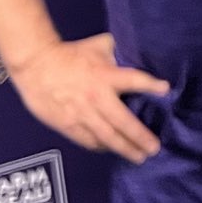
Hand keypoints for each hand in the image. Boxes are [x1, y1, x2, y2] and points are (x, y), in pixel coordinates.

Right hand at [7, 34, 168, 163]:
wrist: (36, 66)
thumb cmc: (70, 53)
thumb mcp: (99, 45)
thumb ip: (117, 52)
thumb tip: (132, 53)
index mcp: (106, 76)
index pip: (133, 80)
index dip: (150, 85)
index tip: (165, 90)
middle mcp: (97, 99)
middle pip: (123, 122)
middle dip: (140, 137)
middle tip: (154, 149)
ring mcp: (82, 115)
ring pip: (106, 137)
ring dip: (123, 148)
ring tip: (138, 157)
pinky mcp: (68, 125)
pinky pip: (88, 140)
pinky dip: (101, 147)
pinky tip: (110, 151)